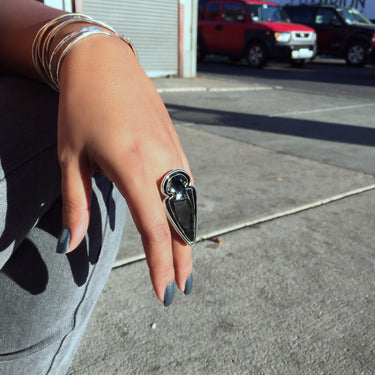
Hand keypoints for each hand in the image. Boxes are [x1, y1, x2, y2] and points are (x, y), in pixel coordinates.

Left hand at [56, 35, 192, 304]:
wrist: (105, 62)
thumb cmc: (81, 107)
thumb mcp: (69, 157)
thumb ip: (75, 205)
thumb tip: (71, 246)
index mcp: (133, 167)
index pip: (155, 228)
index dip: (161, 264)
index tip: (163, 291)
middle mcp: (163, 162)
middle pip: (181, 222)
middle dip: (183, 258)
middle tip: (182, 287)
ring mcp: (174, 151)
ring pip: (189, 205)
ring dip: (187, 236)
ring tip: (183, 260)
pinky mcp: (177, 143)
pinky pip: (188, 185)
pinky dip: (187, 211)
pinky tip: (182, 221)